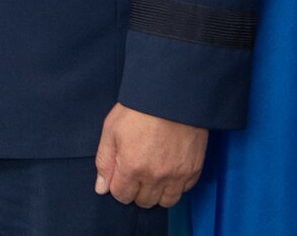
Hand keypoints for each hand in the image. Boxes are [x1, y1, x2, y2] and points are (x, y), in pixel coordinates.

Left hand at [94, 103, 208, 208]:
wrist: (171, 95)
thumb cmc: (138, 109)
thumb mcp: (111, 130)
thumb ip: (105, 162)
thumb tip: (101, 188)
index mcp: (132, 167)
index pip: (122, 195)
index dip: (118, 187)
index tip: (120, 176)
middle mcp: (156, 176)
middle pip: (144, 201)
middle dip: (136, 191)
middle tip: (136, 173)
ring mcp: (177, 174)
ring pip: (166, 201)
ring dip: (157, 193)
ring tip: (152, 175)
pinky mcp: (194, 169)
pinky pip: (184, 190)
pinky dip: (175, 185)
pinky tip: (168, 170)